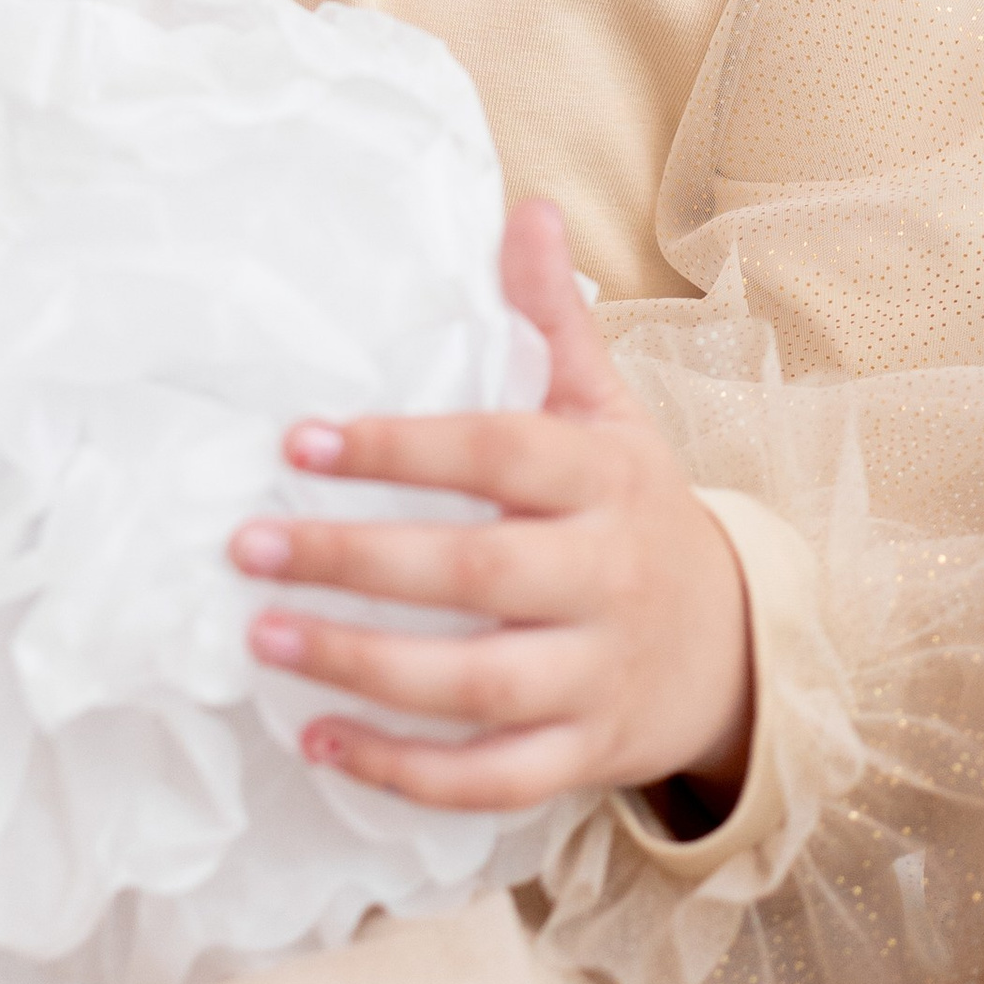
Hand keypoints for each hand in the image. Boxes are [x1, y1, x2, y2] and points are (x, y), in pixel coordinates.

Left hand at [228, 197, 752, 818]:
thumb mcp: (609, 410)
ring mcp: (595, 674)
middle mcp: (604, 575)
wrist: (734, 645)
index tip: (300, 441)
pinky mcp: (583, 754)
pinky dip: (405, 770)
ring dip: (365, 668)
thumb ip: (554, 319)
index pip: (499, 454)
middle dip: (358, 561)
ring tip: (264, 637)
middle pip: (479, 574)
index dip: (401, 449)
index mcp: (603, 477)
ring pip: (480, 684)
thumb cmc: (635, 509)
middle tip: (248, 547)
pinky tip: (318, 739)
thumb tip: (527, 206)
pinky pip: (492, 777)